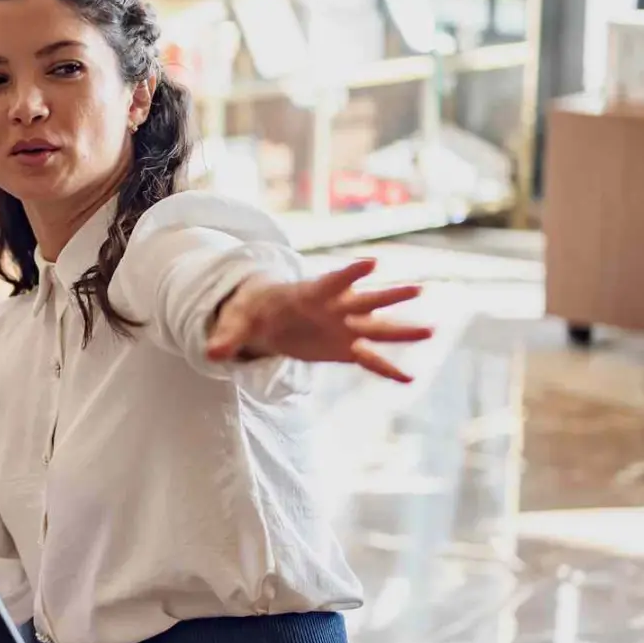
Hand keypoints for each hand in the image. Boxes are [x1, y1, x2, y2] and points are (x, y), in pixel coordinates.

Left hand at [206, 259, 432, 382]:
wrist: (263, 317)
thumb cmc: (252, 311)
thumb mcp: (237, 320)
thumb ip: (228, 336)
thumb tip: (210, 352)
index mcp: (309, 294)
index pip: (332, 280)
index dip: (351, 272)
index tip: (373, 262)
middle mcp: (333, 309)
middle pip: (365, 301)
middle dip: (389, 296)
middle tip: (419, 288)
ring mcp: (342, 328)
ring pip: (376, 328)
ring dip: (401, 331)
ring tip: (432, 330)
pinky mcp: (342, 349)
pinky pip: (369, 360)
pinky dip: (386, 369)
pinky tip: (409, 380)